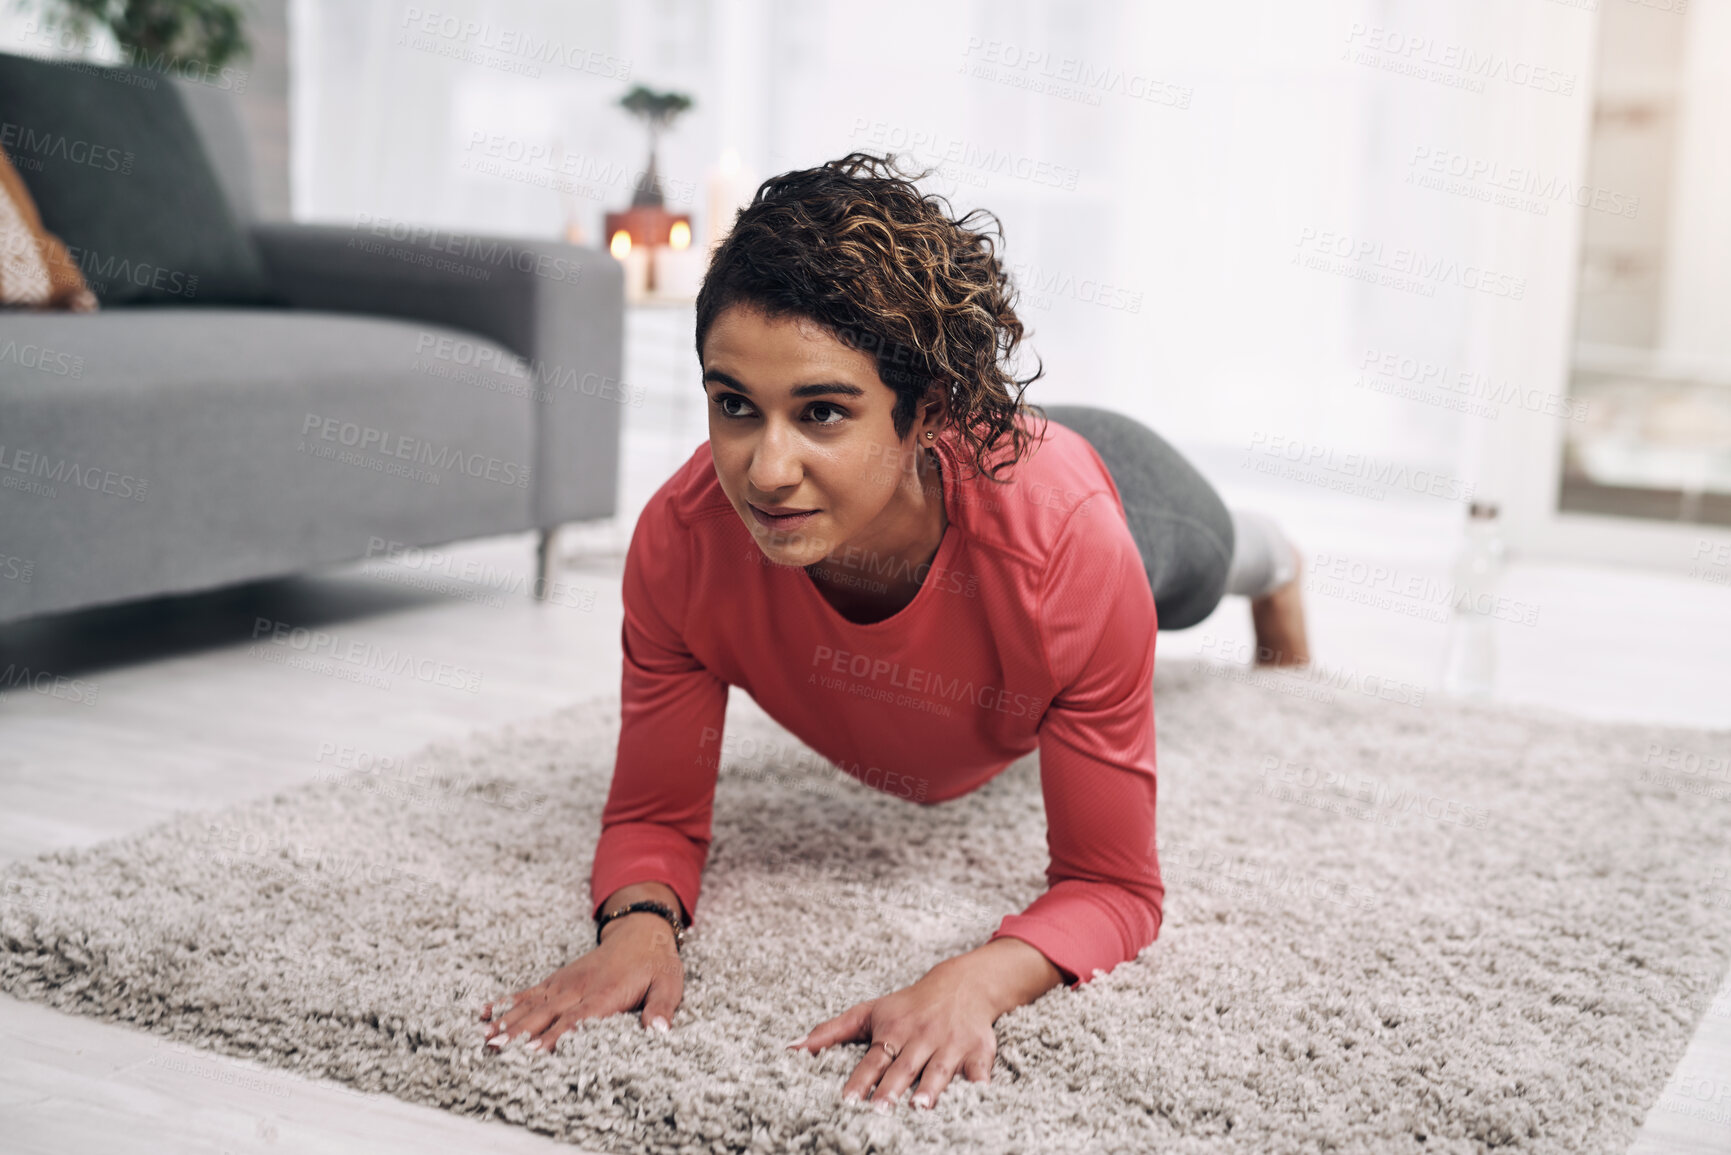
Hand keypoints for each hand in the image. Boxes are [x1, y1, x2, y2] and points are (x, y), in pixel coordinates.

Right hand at [478, 913, 681, 1052]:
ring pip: (532, 1004)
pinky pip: (529, 991)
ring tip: (485, 1037)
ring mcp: (565, 983)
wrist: (641, 930)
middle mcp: (579, 988)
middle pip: (546, 1014)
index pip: (577, 1019)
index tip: (534, 1051)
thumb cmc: (655, 963)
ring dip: (508, 1021)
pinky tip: (485, 1011)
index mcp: (606, 994)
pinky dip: (507, 1002)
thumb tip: (660, 1031)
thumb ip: (662, 1008)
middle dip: (521, 1032)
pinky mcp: (557, 979)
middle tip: (497, 1048)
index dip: (555, 1035)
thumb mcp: (669, 984)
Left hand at [786, 956, 998, 1112]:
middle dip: (892, 1089)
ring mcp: (951, 1044)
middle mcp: (921, 1037)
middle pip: (904, 1067)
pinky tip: (975, 1100)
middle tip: (879, 1111)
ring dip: (931, 1089)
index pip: (873, 1059)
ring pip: (939, 1070)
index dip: (861, 1080)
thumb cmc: (909, 1005)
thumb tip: (791, 1048)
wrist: (963, 984)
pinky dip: (978, 1086)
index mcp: (894, 1030)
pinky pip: (979, 1071)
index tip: (848, 1100)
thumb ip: (831, 1031)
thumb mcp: (869, 1011)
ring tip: (919, 1108)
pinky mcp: (979, 1051)